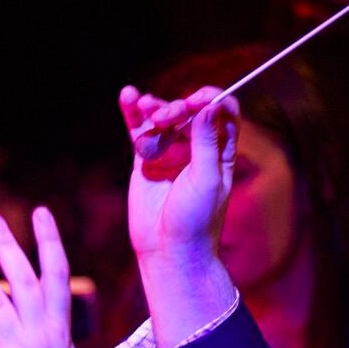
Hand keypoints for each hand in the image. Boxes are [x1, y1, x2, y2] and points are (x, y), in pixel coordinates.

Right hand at [120, 84, 239, 262]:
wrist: (169, 251)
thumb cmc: (197, 220)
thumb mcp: (207, 179)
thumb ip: (206, 142)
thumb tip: (208, 105)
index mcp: (221, 151)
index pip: (221, 112)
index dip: (210, 99)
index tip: (197, 101)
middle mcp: (196, 148)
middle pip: (189, 111)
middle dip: (178, 107)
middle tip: (169, 116)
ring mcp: (170, 153)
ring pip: (163, 118)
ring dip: (155, 107)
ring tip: (145, 107)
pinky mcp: (145, 161)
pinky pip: (139, 132)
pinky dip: (133, 113)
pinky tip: (127, 96)